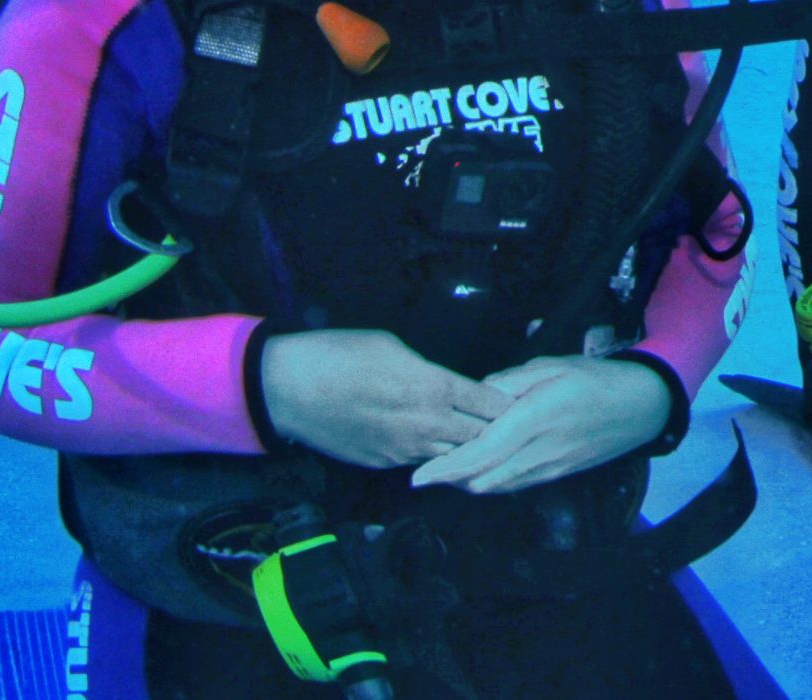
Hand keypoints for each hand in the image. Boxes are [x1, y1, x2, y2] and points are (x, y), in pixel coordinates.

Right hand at [260, 329, 513, 469]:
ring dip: (466, 447)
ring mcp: (403, 450)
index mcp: (434, 388)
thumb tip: (446, 384)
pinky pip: (420, 461)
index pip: (490, 404)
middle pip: (480, 437)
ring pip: (453, 455)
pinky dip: (435, 454)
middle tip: (507, 424)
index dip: (509, 405)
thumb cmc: (341, 355)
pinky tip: (438, 444)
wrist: (289, 389)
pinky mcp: (382, 464)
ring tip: (477, 437)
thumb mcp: (394, 347)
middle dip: (496, 431)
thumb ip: (429, 371)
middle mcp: (425, 425)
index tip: (522, 404)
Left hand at [408, 356, 670, 495]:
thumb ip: (509, 382)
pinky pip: (512, 486)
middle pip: (482, 478)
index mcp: (537, 418)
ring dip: (467, 481)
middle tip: (426, 468)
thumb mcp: (553, 366)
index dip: (447, 468)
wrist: (642, 407)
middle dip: (450, 479)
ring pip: (494, 487)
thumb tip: (475, 395)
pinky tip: (481, 466)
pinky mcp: (555, 477)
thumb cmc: (597, 380)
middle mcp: (540, 451)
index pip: (483, 452)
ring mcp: (548, 469)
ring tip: (448, 466)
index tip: (417, 477)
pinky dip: (489, 480)